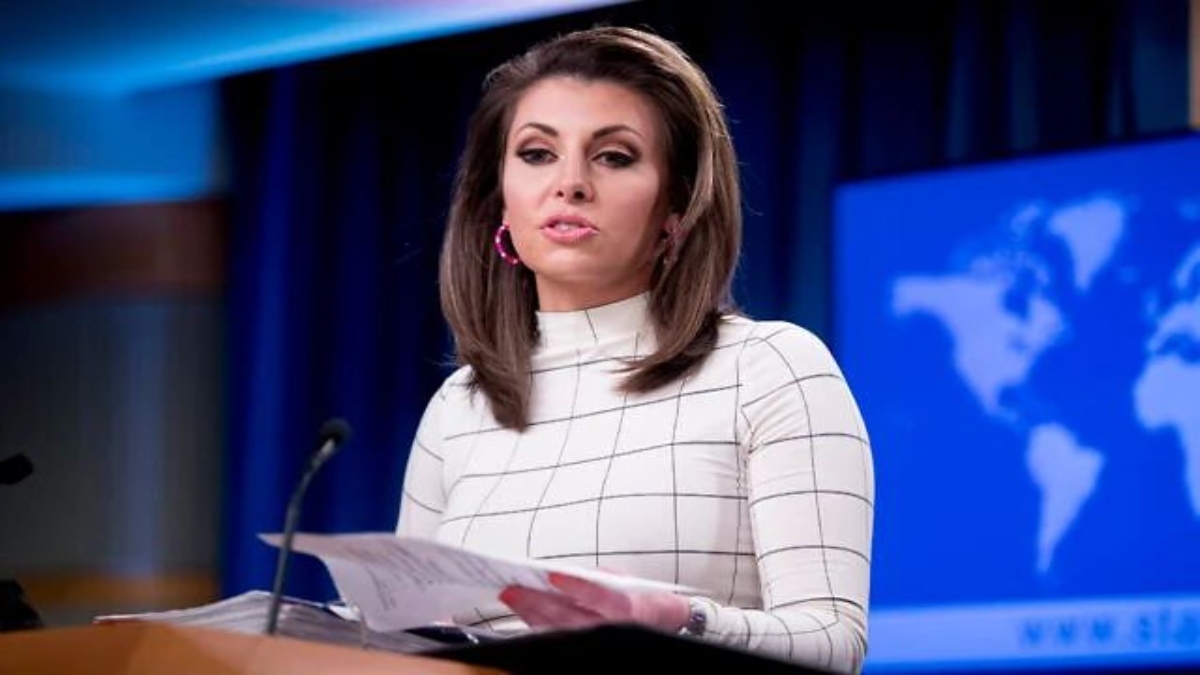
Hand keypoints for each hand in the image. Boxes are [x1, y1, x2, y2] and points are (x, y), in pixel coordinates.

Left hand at [499, 572, 688, 631]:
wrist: (659, 625)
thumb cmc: (640, 599)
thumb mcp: (625, 581)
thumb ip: (597, 577)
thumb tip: (563, 572)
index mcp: (626, 608)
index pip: (601, 597)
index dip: (577, 587)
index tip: (554, 575)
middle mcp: (612, 630)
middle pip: (570, 617)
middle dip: (538, 602)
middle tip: (513, 587)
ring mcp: (598, 643)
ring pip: (559, 631)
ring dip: (531, 614)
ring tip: (512, 597)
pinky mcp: (586, 648)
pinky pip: (558, 639)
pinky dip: (538, 625)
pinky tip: (524, 613)